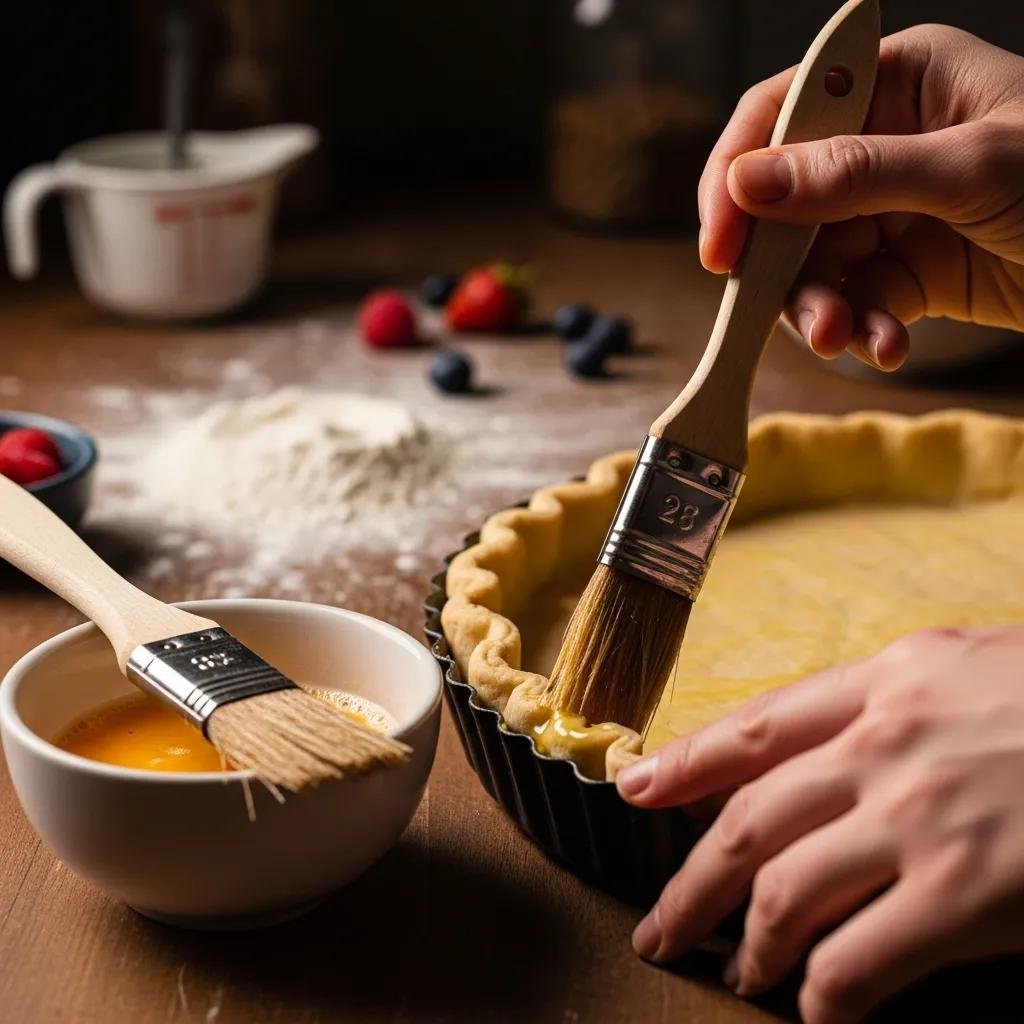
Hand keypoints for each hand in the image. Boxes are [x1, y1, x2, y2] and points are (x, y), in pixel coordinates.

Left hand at [617, 625, 1023, 1023]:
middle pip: (749, 818)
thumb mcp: (976, 665)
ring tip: (737, 974)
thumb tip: (834, 748)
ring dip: (751, 945)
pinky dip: (824, 995)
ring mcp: (922, 819)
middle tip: (657, 927)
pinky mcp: (969, 895)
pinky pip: (858, 960)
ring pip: (785, 890)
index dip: (685, 763)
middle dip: (691, 881)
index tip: (635, 792)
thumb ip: (897, 698)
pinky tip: (818, 1013)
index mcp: (889, 680)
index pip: (756, 726)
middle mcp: (887, 744)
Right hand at [699, 25, 1023, 370]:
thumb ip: (854, 176)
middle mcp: (881, 146)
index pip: (782, 117)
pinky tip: (888, 346)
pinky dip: (861, 331)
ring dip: (821, 310)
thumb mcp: (970, 168)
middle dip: (782, 267)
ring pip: (812, 266)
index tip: (720, 244)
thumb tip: (750, 185)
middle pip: (785, 206)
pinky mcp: (904, 271)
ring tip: (847, 337)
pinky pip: (854, 302)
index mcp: (896, 85)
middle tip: (785, 312)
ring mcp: (889, 211)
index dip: (737, 178)